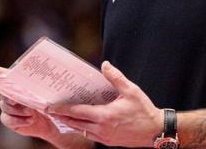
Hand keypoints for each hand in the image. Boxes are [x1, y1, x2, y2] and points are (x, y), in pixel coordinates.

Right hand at [0, 66, 87, 148]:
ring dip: (18, 109)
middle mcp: (9, 92)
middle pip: (2, 91)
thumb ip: (41, 80)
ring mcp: (8, 106)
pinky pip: (7, 119)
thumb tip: (40, 69)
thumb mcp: (48, 87)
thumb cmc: (53, 98)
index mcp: (17, 81)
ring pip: (5, 106)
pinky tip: (30, 119)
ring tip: (31, 111)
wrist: (55, 118)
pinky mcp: (9, 119)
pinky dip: (19, 120)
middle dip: (9, 95)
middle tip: (18, 98)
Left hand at [48, 61, 162, 146]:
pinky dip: (82, 128)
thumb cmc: (144, 110)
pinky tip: (81, 122)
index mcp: (104, 116)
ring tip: (62, 115)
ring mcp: (104, 137)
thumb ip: (116, 77)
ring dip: (71, 123)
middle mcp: (101, 129)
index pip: (77, 113)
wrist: (155, 131)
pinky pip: (90, 135)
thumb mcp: (131, 90)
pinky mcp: (108, 142)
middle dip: (62, 117)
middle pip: (75, 124)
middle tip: (51, 110)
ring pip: (81, 131)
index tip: (51, 106)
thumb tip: (104, 64)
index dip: (62, 109)